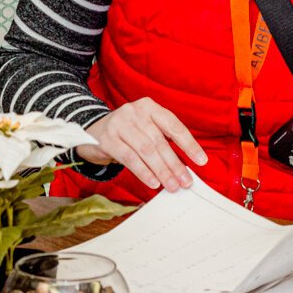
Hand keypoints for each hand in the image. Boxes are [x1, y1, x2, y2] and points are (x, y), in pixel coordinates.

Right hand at [79, 98, 207, 192]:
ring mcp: (120, 124)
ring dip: (161, 171)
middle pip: (160, 141)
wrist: (91, 132)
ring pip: (146, 150)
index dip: (189, 144)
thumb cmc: (126, 134)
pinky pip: (129, 158)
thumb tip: (183, 167)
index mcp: (150, 107)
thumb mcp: (145, 129)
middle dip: (175, 164)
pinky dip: (143, 172)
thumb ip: (162, 142)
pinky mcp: (107, 139)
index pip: (174, 125)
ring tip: (172, 185)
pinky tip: (153, 182)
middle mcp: (135, 112)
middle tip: (186, 181)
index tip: (201, 161)